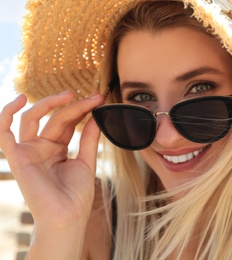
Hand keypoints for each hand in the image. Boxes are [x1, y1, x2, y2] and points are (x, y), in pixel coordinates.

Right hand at [0, 91, 103, 227]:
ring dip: (48, 103)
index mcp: (56, 148)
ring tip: (69, 95)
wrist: (68, 217)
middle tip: (93, 97)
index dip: (82, 109)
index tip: (100, 99)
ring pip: (32, 118)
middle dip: (73, 105)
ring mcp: (28, 151)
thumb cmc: (76, 195)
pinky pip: (4, 134)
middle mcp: (41, 147)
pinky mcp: (17, 158)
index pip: (67, 122)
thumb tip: (98, 115)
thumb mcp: (86, 161)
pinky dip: (6, 115)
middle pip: (53, 118)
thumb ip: (89, 138)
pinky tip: (20, 100)